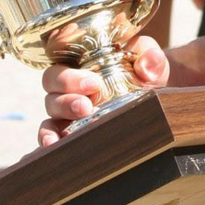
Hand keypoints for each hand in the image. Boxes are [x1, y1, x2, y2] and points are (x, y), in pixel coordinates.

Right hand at [37, 35, 168, 146]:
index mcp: (80, 66)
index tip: (94, 84)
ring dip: (56, 125)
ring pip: (50, 116)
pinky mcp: (71, 133)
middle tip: (87, 107)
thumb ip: (150, 56)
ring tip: (69, 134)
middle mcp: (69, 89)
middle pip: (51, 92)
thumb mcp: (149, 57)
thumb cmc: (144, 71)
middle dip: (66, 100)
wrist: (155, 94)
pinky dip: (49, 141)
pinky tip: (54, 148)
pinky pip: (52, 137)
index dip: (69, 78)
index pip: (59, 69)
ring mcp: (68, 113)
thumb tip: (146, 66)